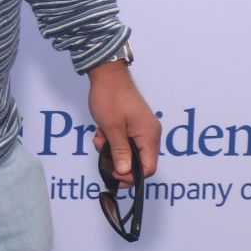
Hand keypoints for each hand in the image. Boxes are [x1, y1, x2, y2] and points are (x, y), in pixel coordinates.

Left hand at [87, 61, 159, 187]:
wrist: (107, 75)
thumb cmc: (110, 97)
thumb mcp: (112, 128)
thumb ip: (120, 151)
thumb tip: (124, 172)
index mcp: (149, 135)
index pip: (148, 168)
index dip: (131, 176)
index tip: (114, 174)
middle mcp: (150, 134)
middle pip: (140, 162)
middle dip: (119, 162)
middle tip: (103, 153)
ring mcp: (143, 129)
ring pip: (131, 152)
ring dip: (113, 150)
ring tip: (100, 139)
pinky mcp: (135, 125)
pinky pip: (126, 142)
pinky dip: (114, 141)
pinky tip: (102, 133)